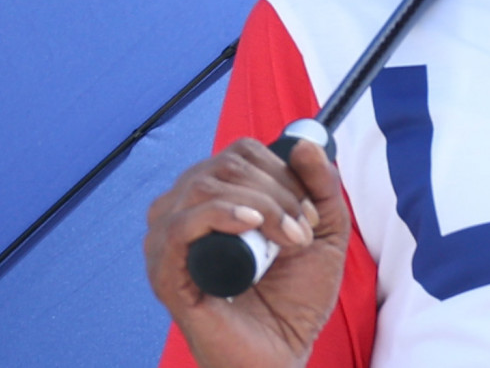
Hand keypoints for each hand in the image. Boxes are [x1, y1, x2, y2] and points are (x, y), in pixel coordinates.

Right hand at [144, 137, 350, 367]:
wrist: (281, 357)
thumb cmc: (295, 301)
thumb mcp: (324, 234)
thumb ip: (322, 186)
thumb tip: (306, 143)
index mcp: (215, 198)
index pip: (240, 154)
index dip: (281, 170)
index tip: (308, 211)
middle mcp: (185, 212)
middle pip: (226, 166)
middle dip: (278, 192)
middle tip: (303, 232)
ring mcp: (169, 242)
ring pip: (205, 187)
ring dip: (261, 206)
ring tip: (289, 241)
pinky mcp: (165, 273)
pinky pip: (179, 226)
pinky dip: (217, 215)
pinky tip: (250, 224)